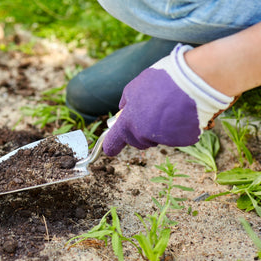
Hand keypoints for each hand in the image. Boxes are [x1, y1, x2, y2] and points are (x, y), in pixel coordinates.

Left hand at [103, 44, 234, 155]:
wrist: (196, 79)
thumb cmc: (163, 79)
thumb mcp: (136, 86)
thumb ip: (127, 101)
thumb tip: (123, 110)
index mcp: (130, 121)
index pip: (115, 140)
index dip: (111, 145)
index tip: (109, 150)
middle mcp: (144, 134)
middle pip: (138, 140)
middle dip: (141, 131)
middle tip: (153, 112)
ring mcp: (165, 139)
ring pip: (159, 138)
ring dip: (161, 128)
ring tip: (171, 106)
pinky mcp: (184, 140)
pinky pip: (178, 136)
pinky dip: (180, 127)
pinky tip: (185, 112)